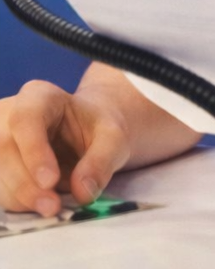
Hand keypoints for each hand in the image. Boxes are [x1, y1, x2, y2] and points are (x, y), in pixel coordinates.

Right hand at [0, 80, 130, 215]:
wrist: (85, 135)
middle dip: (26, 184)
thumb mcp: (113, 136)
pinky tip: (42, 203)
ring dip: (22, 198)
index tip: (50, 181)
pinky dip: (20, 202)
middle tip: (53, 207)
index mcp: (38, 96)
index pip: (26, 118)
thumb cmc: (96, 128)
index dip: (33, 151)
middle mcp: (9, 115)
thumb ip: (102, 160)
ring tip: (53, 207)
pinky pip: (0, 189)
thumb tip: (83, 191)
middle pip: (5, 150)